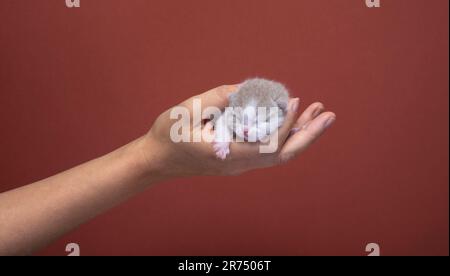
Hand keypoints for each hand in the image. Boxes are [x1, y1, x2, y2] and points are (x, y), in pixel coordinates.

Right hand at [143, 84, 335, 176]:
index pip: (267, 144)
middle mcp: (238, 164)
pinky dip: (282, 135)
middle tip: (328, 115)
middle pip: (282, 156)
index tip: (293, 100)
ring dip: (298, 134)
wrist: (156, 160)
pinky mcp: (238, 159)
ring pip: (277, 154)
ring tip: (317, 113)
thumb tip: (247, 89)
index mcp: (226, 155)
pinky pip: (267, 151)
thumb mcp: (187, 111)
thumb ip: (217, 99)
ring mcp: (239, 164)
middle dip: (307, 135)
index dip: (284, 123)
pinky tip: (290, 120)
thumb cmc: (168, 135)